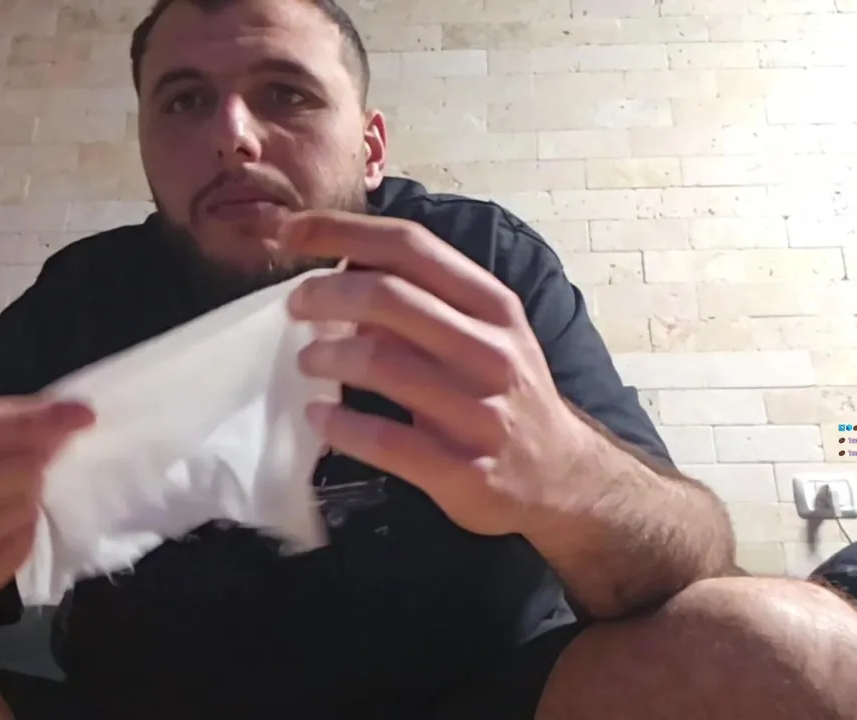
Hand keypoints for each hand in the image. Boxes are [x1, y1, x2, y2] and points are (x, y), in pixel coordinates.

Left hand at [281, 211, 595, 536]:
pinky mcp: (462, 469)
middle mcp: (491, 351)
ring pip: (382, 364)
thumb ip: (426, 305)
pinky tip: (318, 416)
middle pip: (390, 298)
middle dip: (326, 294)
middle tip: (295, 306)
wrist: (561, 478)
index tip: (294, 231)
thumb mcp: (485, 336)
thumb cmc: (507, 395)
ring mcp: (480, 412)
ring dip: (326, 357)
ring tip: (306, 361)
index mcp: (493, 307)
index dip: (344, 232)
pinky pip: (384, 438)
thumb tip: (344, 276)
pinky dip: (339, 424)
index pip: (412, 247)